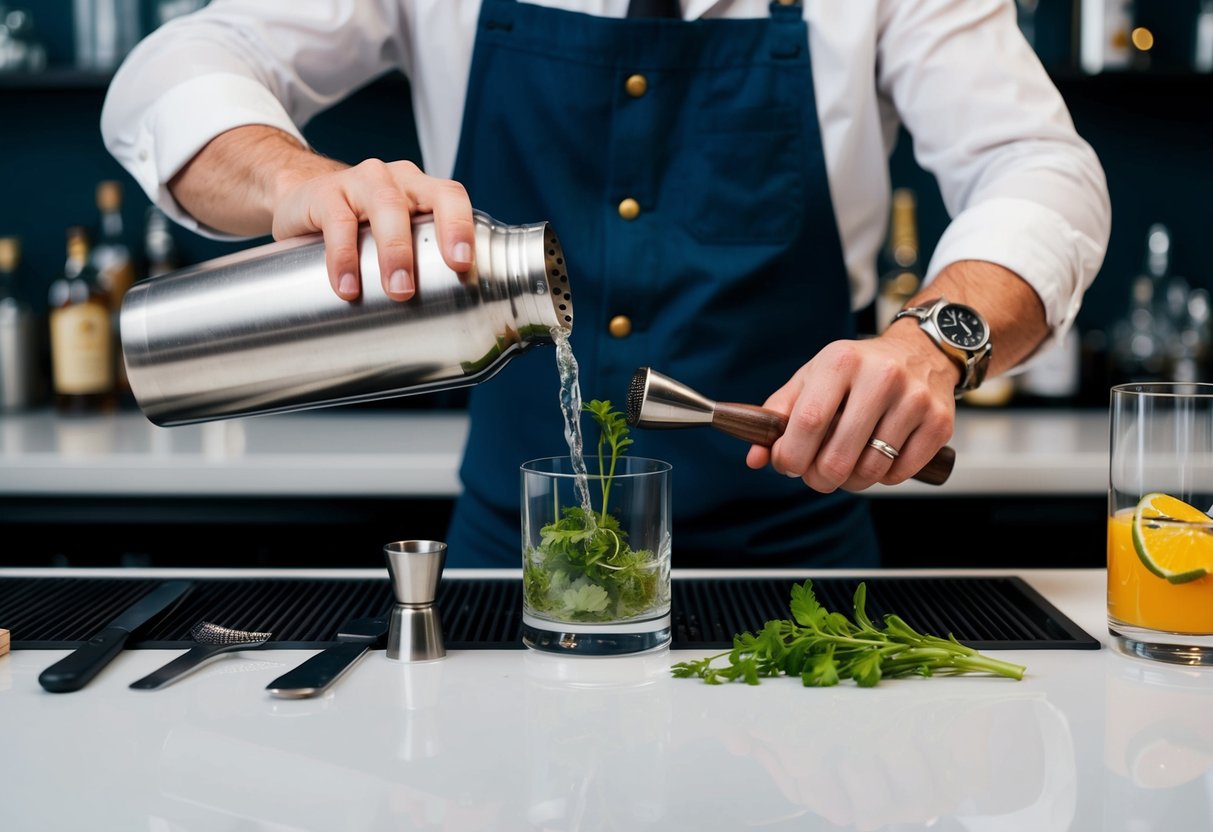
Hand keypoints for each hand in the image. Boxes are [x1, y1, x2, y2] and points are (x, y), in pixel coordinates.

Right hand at [272, 159, 475, 301]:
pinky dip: (344, 257)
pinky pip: (337, 222)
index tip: (462, 264)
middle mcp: (395, 180)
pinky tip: (347, 286)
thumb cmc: (364, 226)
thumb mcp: (397, 233)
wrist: (302, 201)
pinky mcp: (326, 193)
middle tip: (415, 289)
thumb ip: (422, 260)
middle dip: (419, 250)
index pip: (450, 197)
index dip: (459, 226)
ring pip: (383, 207)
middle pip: (414, 205)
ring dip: (392, 252)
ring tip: (395, 291)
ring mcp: (361, 182)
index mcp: (421, 190)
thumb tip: (448, 316)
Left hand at [745, 325, 957, 491]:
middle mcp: (882, 377)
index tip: (787, 464)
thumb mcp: (812, 378)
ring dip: (850, 481)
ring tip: (847, 465)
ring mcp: (914, 400)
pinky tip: (878, 457)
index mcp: (841, 362)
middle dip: (818, 478)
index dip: (790, 455)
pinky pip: (899, 473)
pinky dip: (882, 477)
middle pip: (837, 457)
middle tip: (816, 474)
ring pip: (869, 471)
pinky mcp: (939, 423)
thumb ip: (779, 416)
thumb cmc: (856, 370)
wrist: (921, 351)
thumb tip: (756, 459)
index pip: (808, 422)